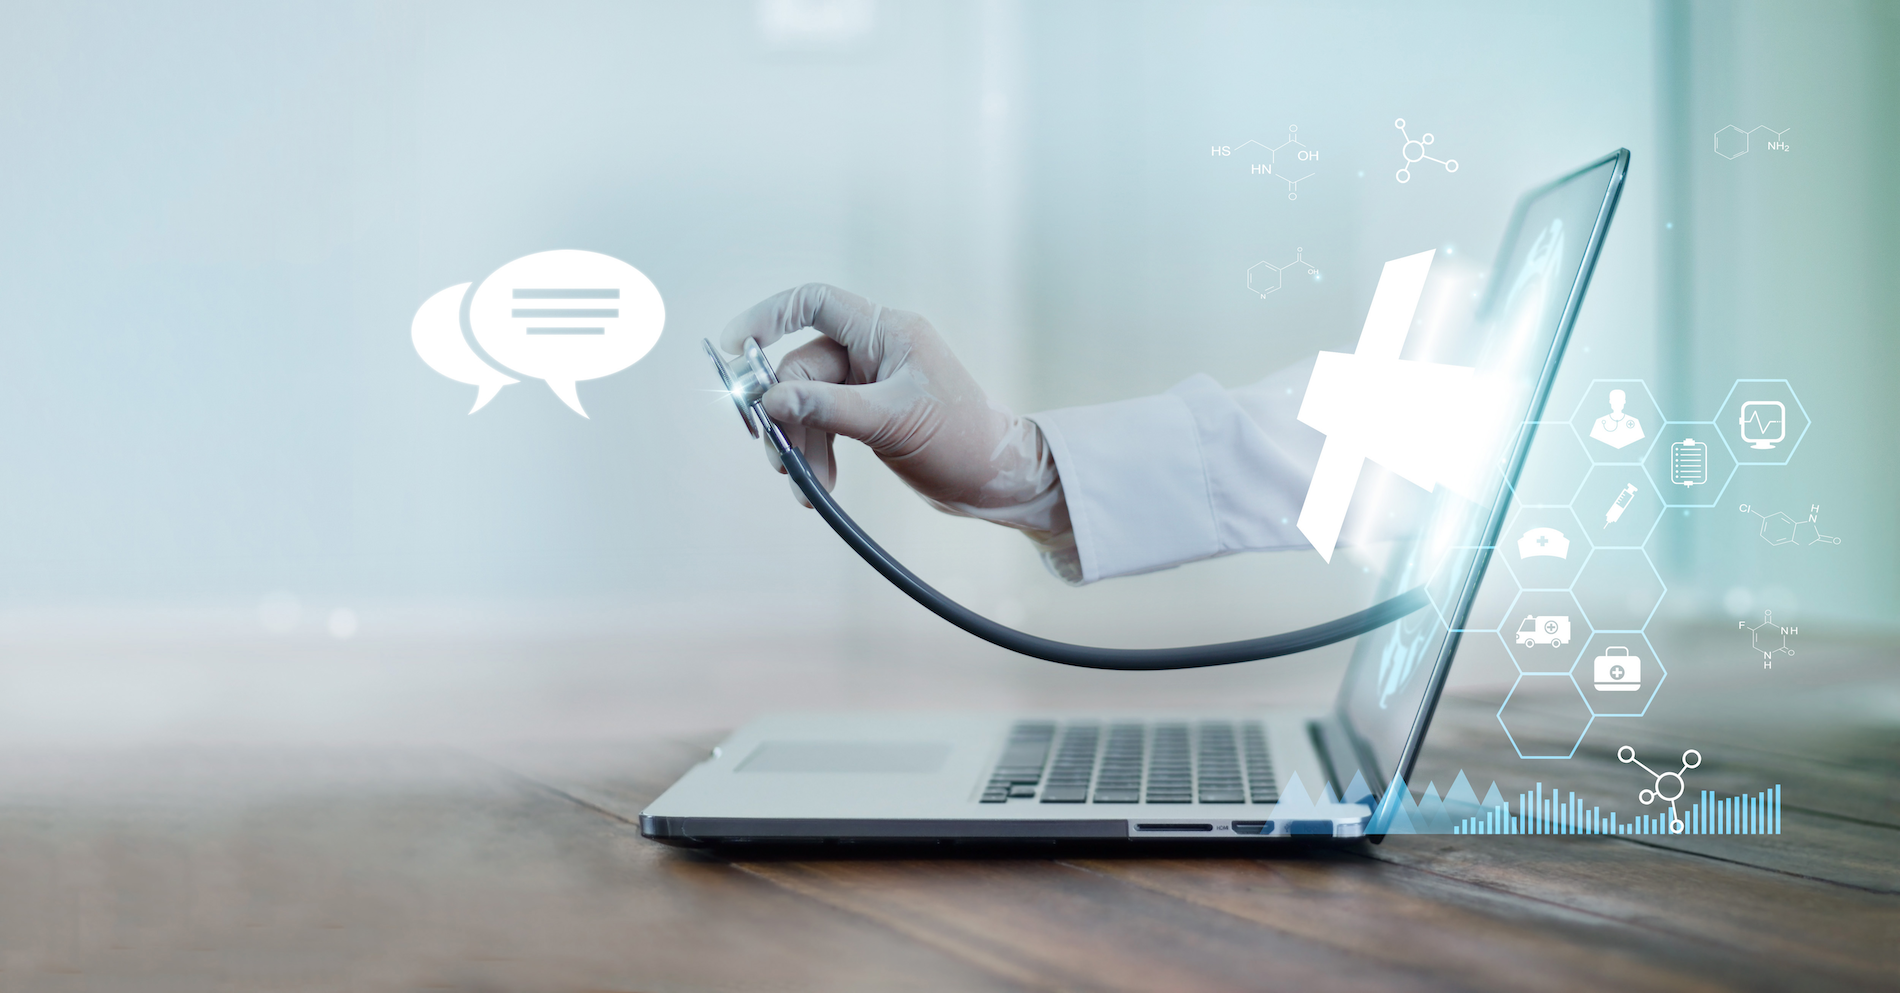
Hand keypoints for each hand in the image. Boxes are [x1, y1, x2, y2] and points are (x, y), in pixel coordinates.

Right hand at [718, 284, 1070, 559]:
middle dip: (784, 414)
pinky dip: (814, 453)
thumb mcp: (892, 423)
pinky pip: (823, 425)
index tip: (733, 350)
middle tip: (775, 456)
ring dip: (798, 443)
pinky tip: (817, 486)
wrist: (998, 480)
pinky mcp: (869, 415)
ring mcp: (871, 383)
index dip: (767, 318)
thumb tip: (769, 402)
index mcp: (887, 333)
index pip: (814, 303)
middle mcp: (875, 350)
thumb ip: (828, 409)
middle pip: (802, 368)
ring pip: (807, 402)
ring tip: (804, 485)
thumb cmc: (961, 440)